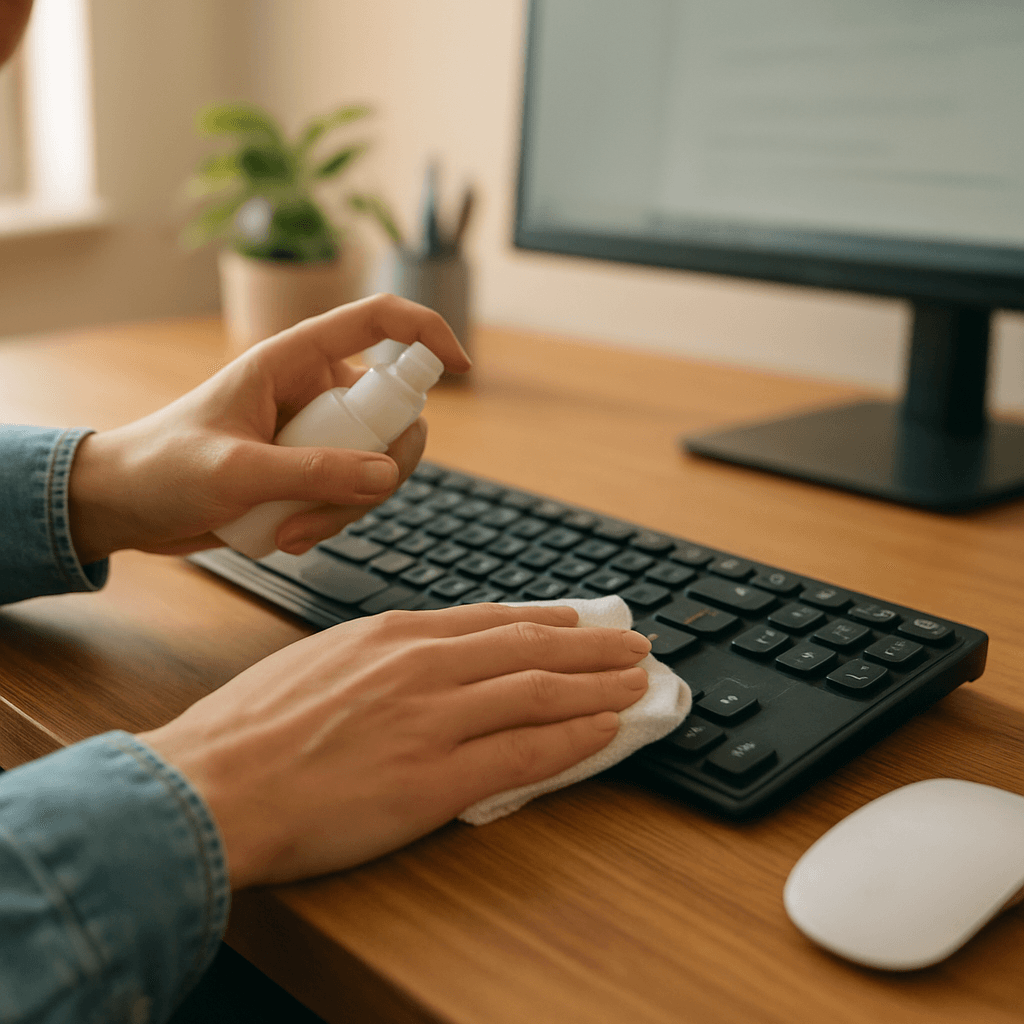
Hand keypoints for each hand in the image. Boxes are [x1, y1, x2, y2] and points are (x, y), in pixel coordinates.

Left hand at [67, 294, 469, 562]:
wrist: (125, 508)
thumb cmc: (161, 469)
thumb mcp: (234, 470)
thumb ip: (311, 471)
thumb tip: (386, 475)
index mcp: (292, 361)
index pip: (375, 322)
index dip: (426, 332)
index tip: (460, 367)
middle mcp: (314, 392)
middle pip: (394, 415)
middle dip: (379, 471)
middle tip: (343, 506)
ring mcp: (316, 435)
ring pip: (378, 465)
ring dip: (348, 508)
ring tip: (290, 531)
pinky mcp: (311, 473)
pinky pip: (354, 494)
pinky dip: (333, 522)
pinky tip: (286, 537)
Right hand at [138, 603, 651, 887]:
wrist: (214, 784)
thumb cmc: (254, 728)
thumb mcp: (321, 662)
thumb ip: (381, 657)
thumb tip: (426, 659)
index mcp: (393, 635)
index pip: (493, 621)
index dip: (547, 622)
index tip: (580, 622)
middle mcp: (423, 665)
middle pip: (531, 648)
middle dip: (593, 646)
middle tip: (634, 645)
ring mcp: (434, 719)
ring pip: (541, 691)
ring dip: (599, 686)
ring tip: (638, 683)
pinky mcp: (436, 778)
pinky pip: (525, 752)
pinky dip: (573, 738)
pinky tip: (604, 731)